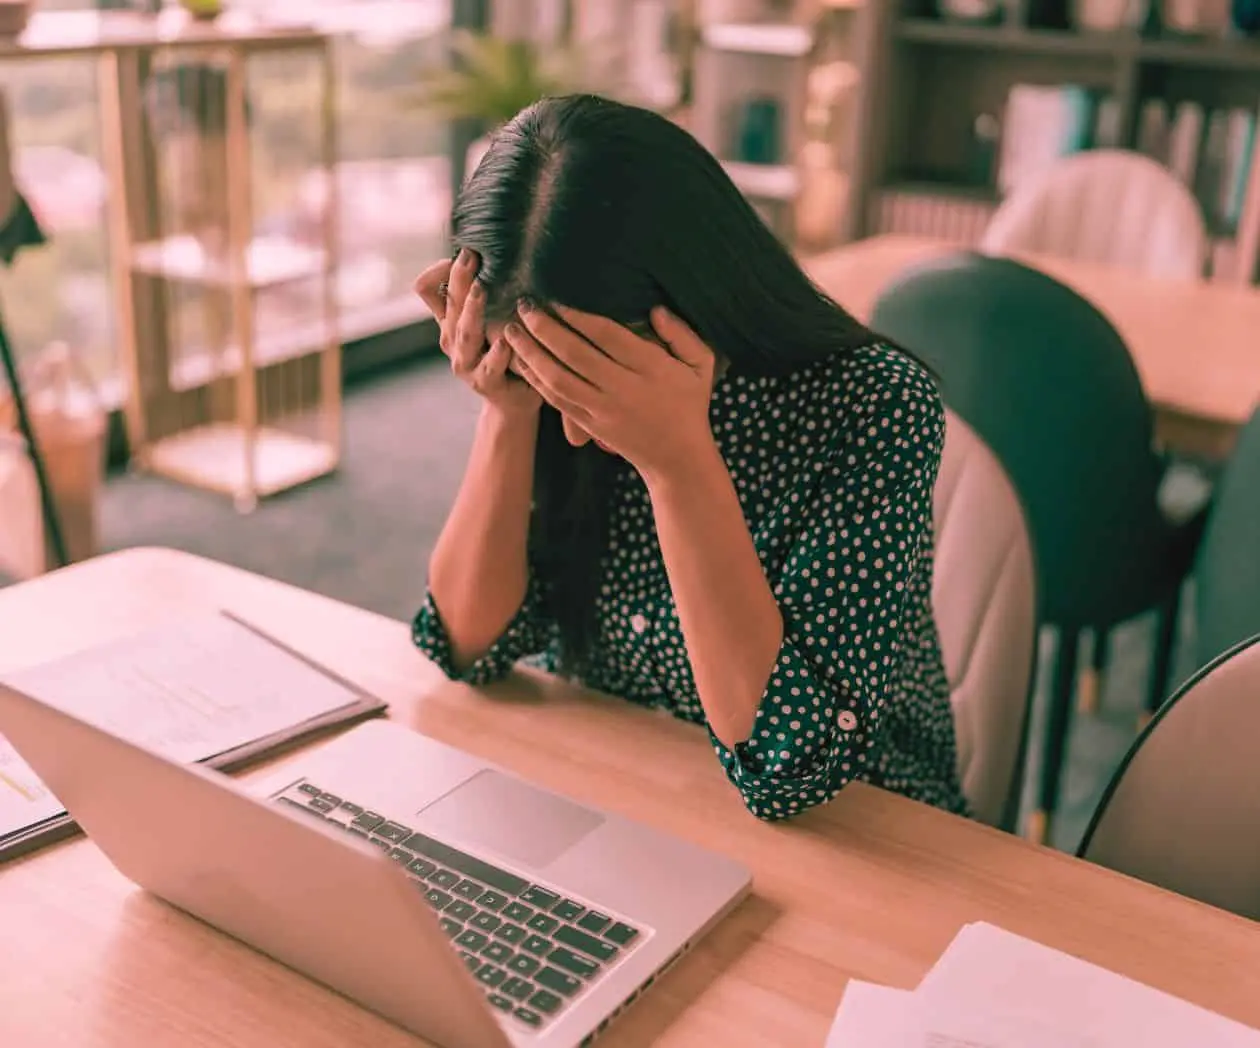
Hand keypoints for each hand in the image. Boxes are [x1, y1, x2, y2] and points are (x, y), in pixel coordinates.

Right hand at [414, 251, 540, 417]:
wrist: (512, 401)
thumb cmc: (501, 355)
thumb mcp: (484, 322)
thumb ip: (474, 294)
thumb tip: (473, 253)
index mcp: (449, 322)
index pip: (429, 289)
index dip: (441, 271)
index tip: (465, 253)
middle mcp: (452, 342)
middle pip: (450, 307)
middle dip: (460, 280)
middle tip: (470, 257)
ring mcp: (467, 365)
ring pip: (465, 335)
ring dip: (473, 311)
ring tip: (482, 289)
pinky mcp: (486, 384)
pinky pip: (489, 368)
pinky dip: (497, 354)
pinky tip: (505, 340)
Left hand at [506, 303, 717, 478]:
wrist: (677, 458)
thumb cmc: (688, 403)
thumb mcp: (701, 364)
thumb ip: (681, 334)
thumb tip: (655, 309)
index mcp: (650, 369)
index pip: (608, 337)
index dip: (578, 316)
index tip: (555, 296)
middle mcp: (623, 389)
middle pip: (576, 355)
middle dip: (545, 329)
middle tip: (524, 305)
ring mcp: (603, 410)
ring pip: (559, 379)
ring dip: (532, 354)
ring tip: (511, 331)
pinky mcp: (590, 425)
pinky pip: (557, 400)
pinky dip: (536, 380)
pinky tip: (520, 361)